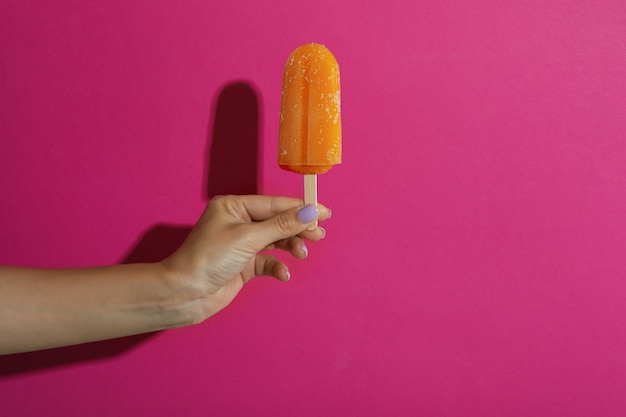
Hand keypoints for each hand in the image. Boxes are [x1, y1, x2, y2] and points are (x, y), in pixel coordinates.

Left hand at [161, 195, 330, 320]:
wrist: (185, 294)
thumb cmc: (208, 259)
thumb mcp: (249, 238)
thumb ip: (283, 225)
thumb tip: (310, 211)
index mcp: (234, 206)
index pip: (274, 204)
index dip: (300, 208)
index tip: (323, 212)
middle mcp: (238, 222)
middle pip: (278, 221)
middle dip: (298, 228)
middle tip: (318, 235)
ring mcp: (241, 244)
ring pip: (275, 240)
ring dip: (290, 246)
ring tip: (301, 254)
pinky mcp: (243, 264)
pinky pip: (268, 261)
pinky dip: (277, 266)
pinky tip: (283, 273)